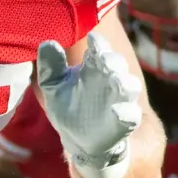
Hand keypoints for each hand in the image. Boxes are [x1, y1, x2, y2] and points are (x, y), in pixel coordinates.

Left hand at [37, 32, 141, 177]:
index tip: (92, 38)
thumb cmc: (68, 106)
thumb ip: (50, 66)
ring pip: (130, 86)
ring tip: (116, 81)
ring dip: (125, 83)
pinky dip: (126, 113)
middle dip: (112, 61)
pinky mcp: (124, 122)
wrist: (79, 139)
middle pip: (117, 64)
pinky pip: (131, 115)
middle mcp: (109, 79)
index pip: (99, 48)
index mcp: (93, 66)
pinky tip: (117, 112)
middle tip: (104, 59)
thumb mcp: (53, 86)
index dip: (99, 43)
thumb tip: (47, 43)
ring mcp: (119, 100)